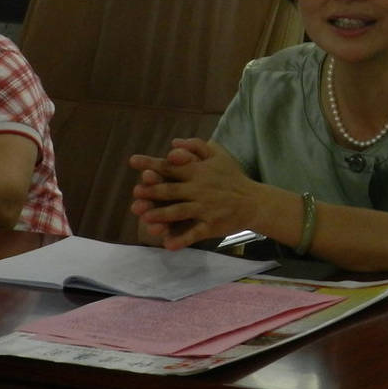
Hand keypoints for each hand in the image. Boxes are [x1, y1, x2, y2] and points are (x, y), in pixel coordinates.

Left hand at [128, 139, 254, 249]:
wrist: (253, 201)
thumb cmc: (231, 176)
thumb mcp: (218, 154)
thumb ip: (196, 146)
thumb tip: (173, 143)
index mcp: (198, 171)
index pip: (171, 166)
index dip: (152, 164)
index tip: (133, 161)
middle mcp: (199, 189)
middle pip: (171, 189)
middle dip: (152, 191)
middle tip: (136, 193)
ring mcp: (204, 209)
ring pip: (179, 212)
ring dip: (162, 215)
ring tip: (146, 218)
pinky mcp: (210, 225)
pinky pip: (194, 233)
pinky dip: (181, 239)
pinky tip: (168, 245)